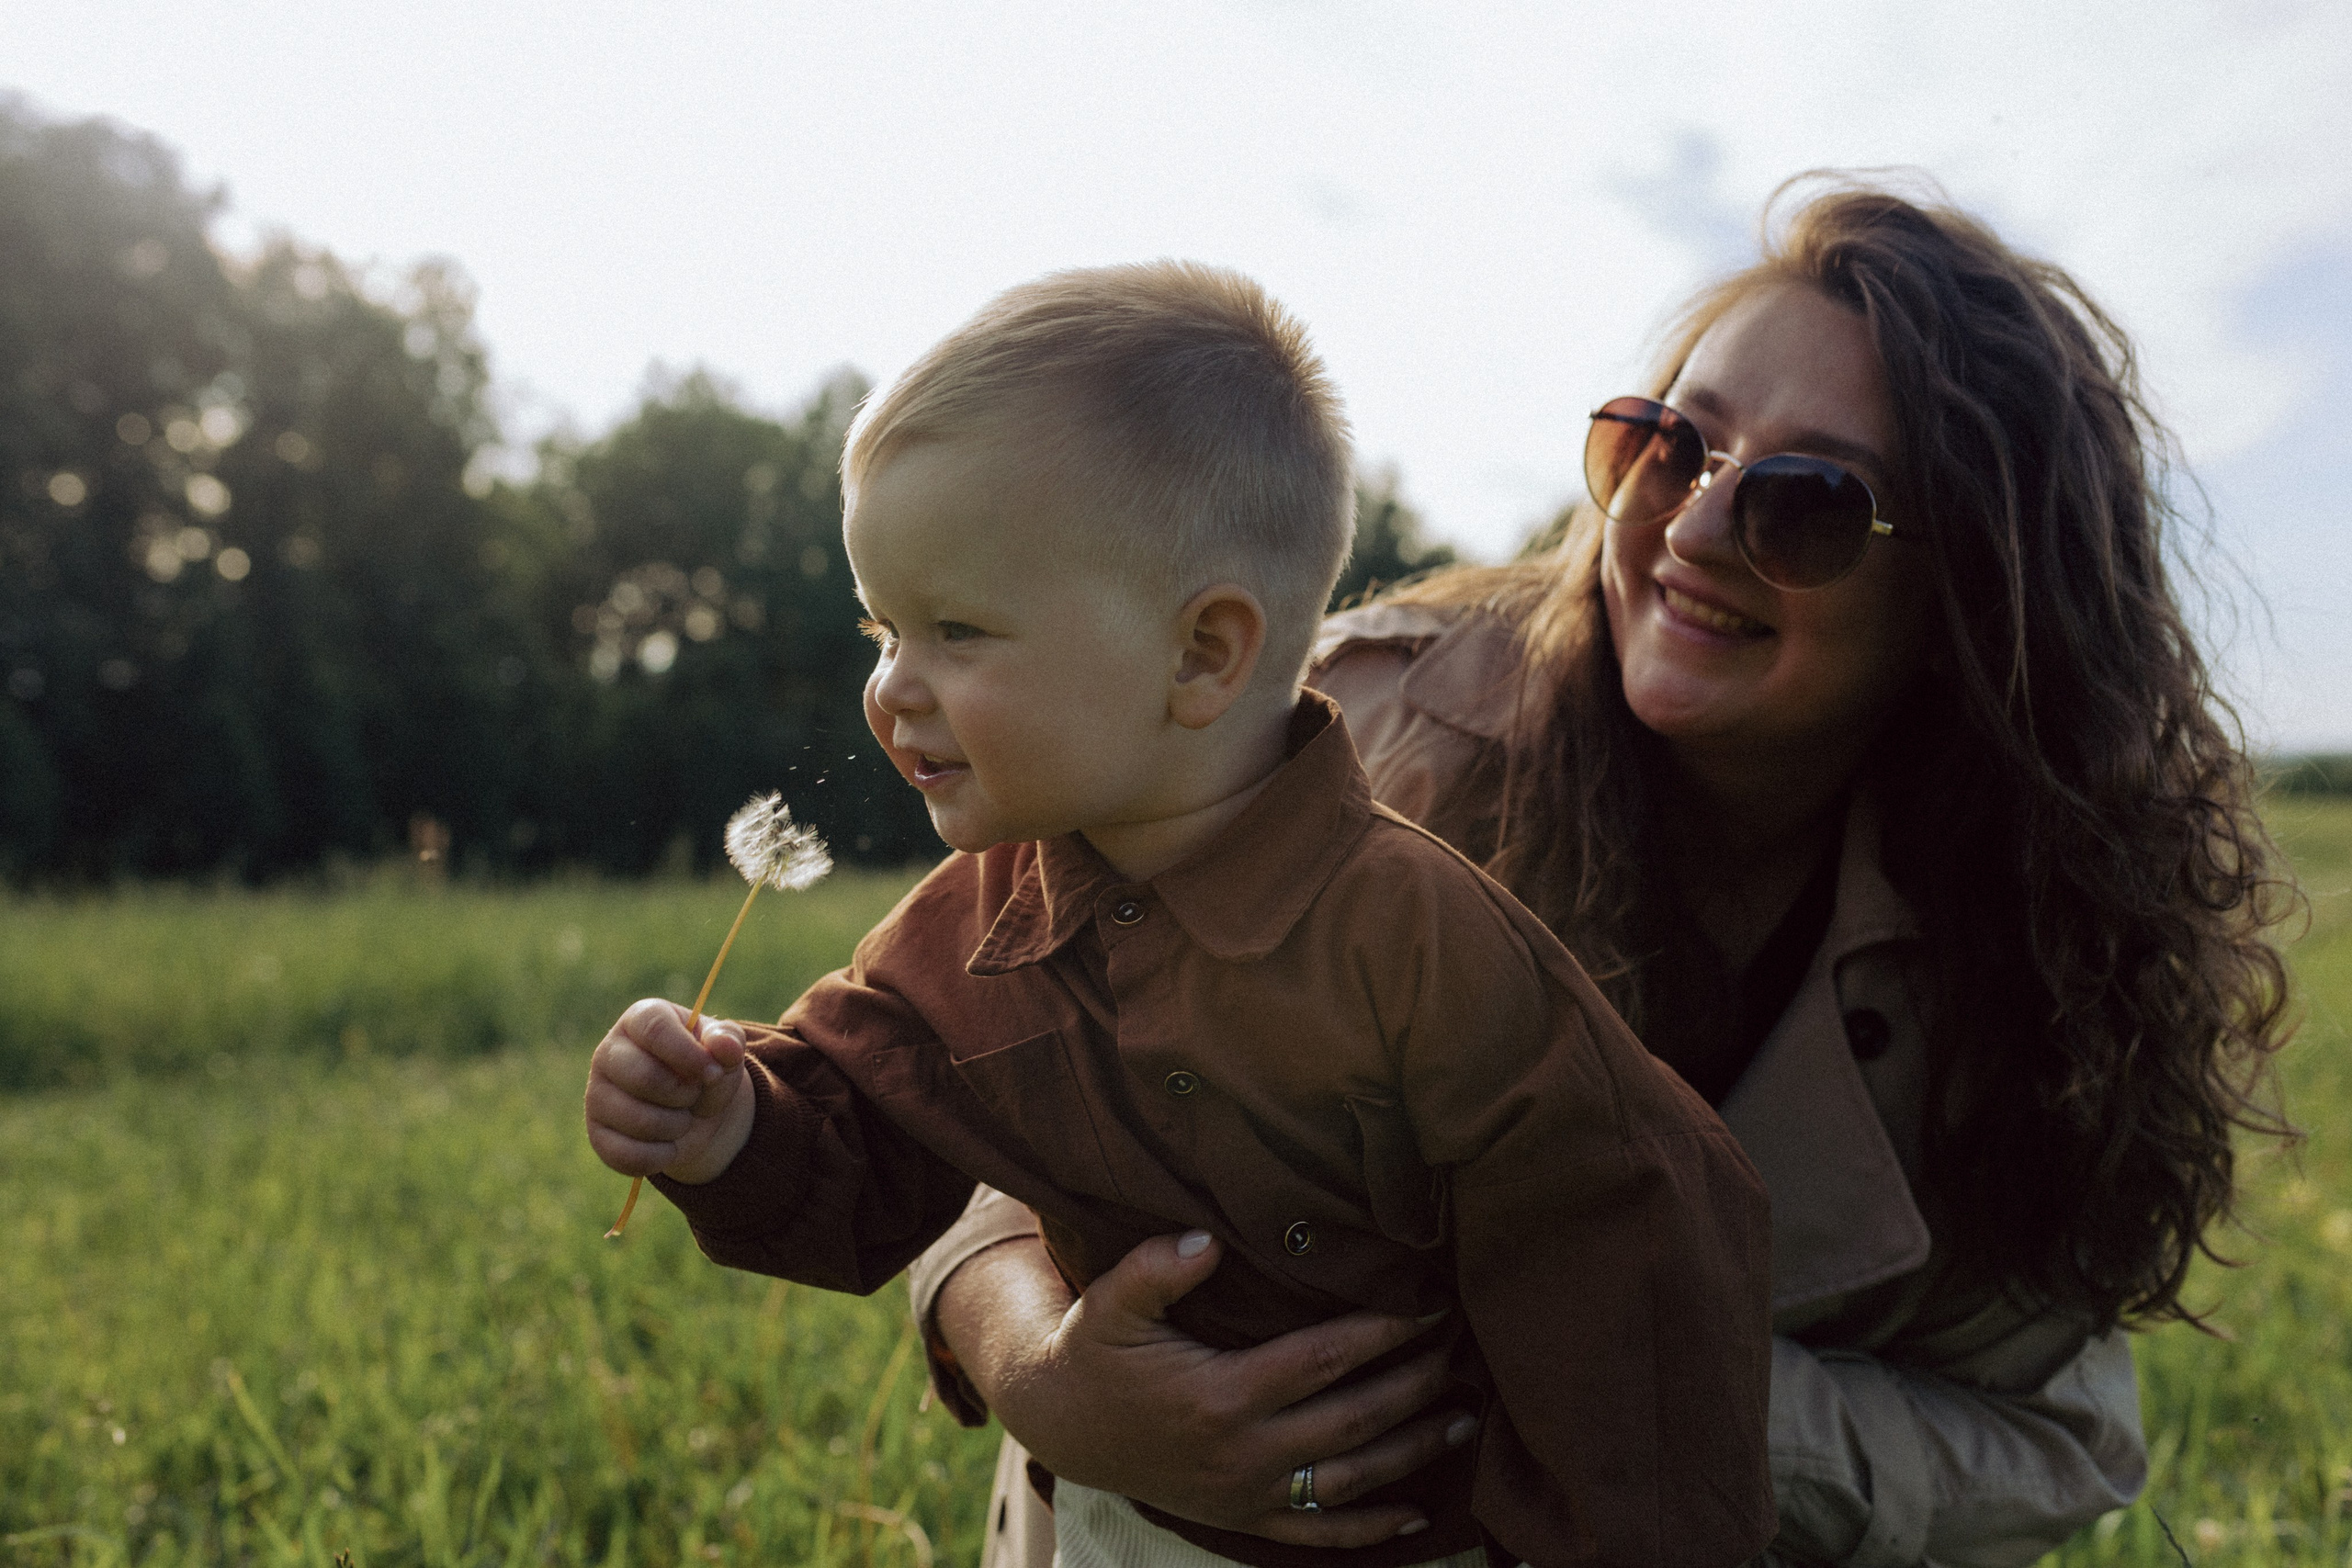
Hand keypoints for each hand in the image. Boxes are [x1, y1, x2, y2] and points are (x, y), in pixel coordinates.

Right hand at [582, 999, 753, 1183]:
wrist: (696, 1111)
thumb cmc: (705, 1069)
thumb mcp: (724, 1050)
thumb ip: (728, 1041)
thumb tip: (725, 1045)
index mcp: (640, 1020)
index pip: (655, 1029)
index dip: (688, 1054)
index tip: (713, 1073)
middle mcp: (608, 1053)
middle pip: (644, 1077)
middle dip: (684, 1095)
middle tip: (694, 1094)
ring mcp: (596, 1094)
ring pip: (639, 1121)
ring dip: (677, 1126)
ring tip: (682, 1117)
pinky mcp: (597, 1133)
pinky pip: (627, 1154)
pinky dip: (661, 1155)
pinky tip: (669, 1143)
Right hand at [946, 1230, 1477, 1547]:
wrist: (1061, 1422)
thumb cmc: (1094, 1350)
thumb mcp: (1110, 1302)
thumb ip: (1154, 1269)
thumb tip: (1206, 1239)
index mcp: (1219, 1395)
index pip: (1322, 1360)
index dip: (1381, 1333)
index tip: (1427, 1306)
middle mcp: (1241, 1452)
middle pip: (1352, 1421)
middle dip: (1414, 1386)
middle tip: (1460, 1351)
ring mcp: (1245, 1493)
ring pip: (1350, 1479)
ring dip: (1413, 1451)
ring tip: (1465, 1417)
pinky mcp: (1242, 1517)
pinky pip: (1318, 1532)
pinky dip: (1371, 1529)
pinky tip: (1419, 1513)